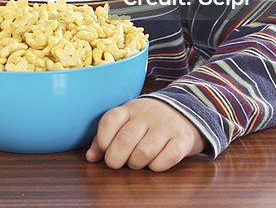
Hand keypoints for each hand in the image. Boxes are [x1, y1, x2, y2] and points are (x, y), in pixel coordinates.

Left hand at [85, 97, 205, 170]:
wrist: (185, 112)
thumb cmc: (147, 123)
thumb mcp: (126, 123)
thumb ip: (105, 138)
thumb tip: (90, 157)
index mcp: (129, 109)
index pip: (110, 120)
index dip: (103, 139)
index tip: (104, 151)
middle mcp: (148, 114)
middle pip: (126, 139)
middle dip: (116, 158)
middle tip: (116, 164)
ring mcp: (167, 125)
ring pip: (144, 151)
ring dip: (136, 164)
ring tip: (136, 163)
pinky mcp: (183, 138)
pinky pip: (168, 157)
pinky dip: (157, 166)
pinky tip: (154, 164)